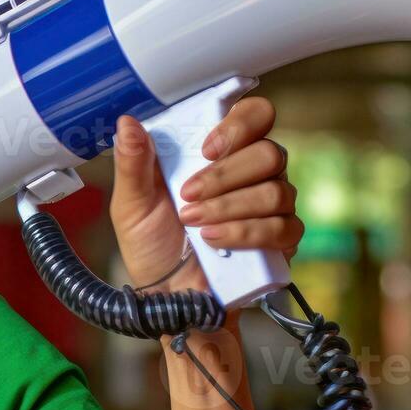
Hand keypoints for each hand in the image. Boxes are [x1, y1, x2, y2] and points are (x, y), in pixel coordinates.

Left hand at [109, 98, 302, 305]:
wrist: (166, 293)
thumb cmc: (152, 243)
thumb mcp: (132, 203)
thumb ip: (132, 162)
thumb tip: (127, 122)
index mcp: (223, 153)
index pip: (256, 116)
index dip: (239, 125)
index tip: (206, 149)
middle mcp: (254, 174)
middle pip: (270, 153)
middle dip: (225, 176)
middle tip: (187, 195)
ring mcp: (273, 206)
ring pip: (276, 191)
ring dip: (228, 207)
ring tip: (194, 223)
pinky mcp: (282, 240)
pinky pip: (283, 228)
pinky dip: (244, 233)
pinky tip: (215, 241)